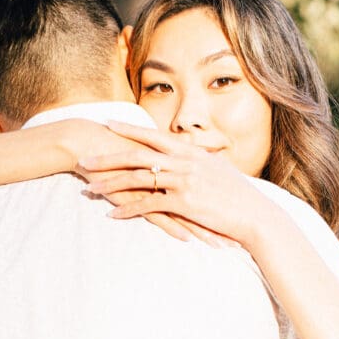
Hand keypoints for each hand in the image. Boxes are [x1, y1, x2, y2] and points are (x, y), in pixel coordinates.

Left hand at [77, 120, 268, 247]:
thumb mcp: (218, 170)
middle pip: (137, 155)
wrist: (255, 215)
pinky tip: (112, 214)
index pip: (153, 136)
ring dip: (110, 184)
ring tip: (90, 188)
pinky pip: (148, 205)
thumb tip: (188, 156)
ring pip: (137, 179)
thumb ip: (199, 161)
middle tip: (84, 159)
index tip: (107, 123)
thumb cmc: (238, 195)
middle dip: (107, 157)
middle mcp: (184, 162)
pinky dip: (128, 210)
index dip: (128, 129)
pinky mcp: (183, 202)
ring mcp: (183, 181)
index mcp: (191, 151)